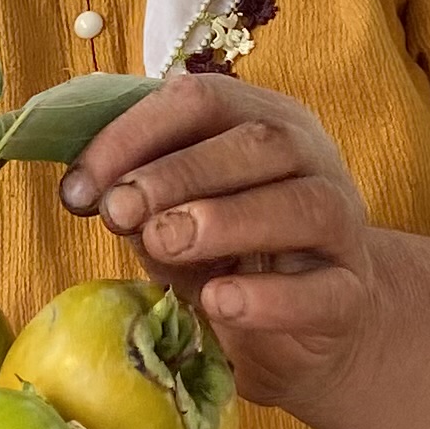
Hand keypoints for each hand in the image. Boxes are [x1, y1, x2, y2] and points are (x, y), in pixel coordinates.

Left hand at [57, 74, 374, 414]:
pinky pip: (321, 291)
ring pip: (302, 204)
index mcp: (262, 120)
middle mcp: (311, 159)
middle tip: (118, 211)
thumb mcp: (175, 217)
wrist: (309, 328)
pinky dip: (268, 297)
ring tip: (164, 243)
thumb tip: (87, 190)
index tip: (79, 187)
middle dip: (178, 174)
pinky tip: (219, 302)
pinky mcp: (351, 295)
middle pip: (257, 142)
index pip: (201, 100)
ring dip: (225, 220)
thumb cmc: (231, 258)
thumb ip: (141, 198)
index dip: (134, 135)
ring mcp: (342, 226)